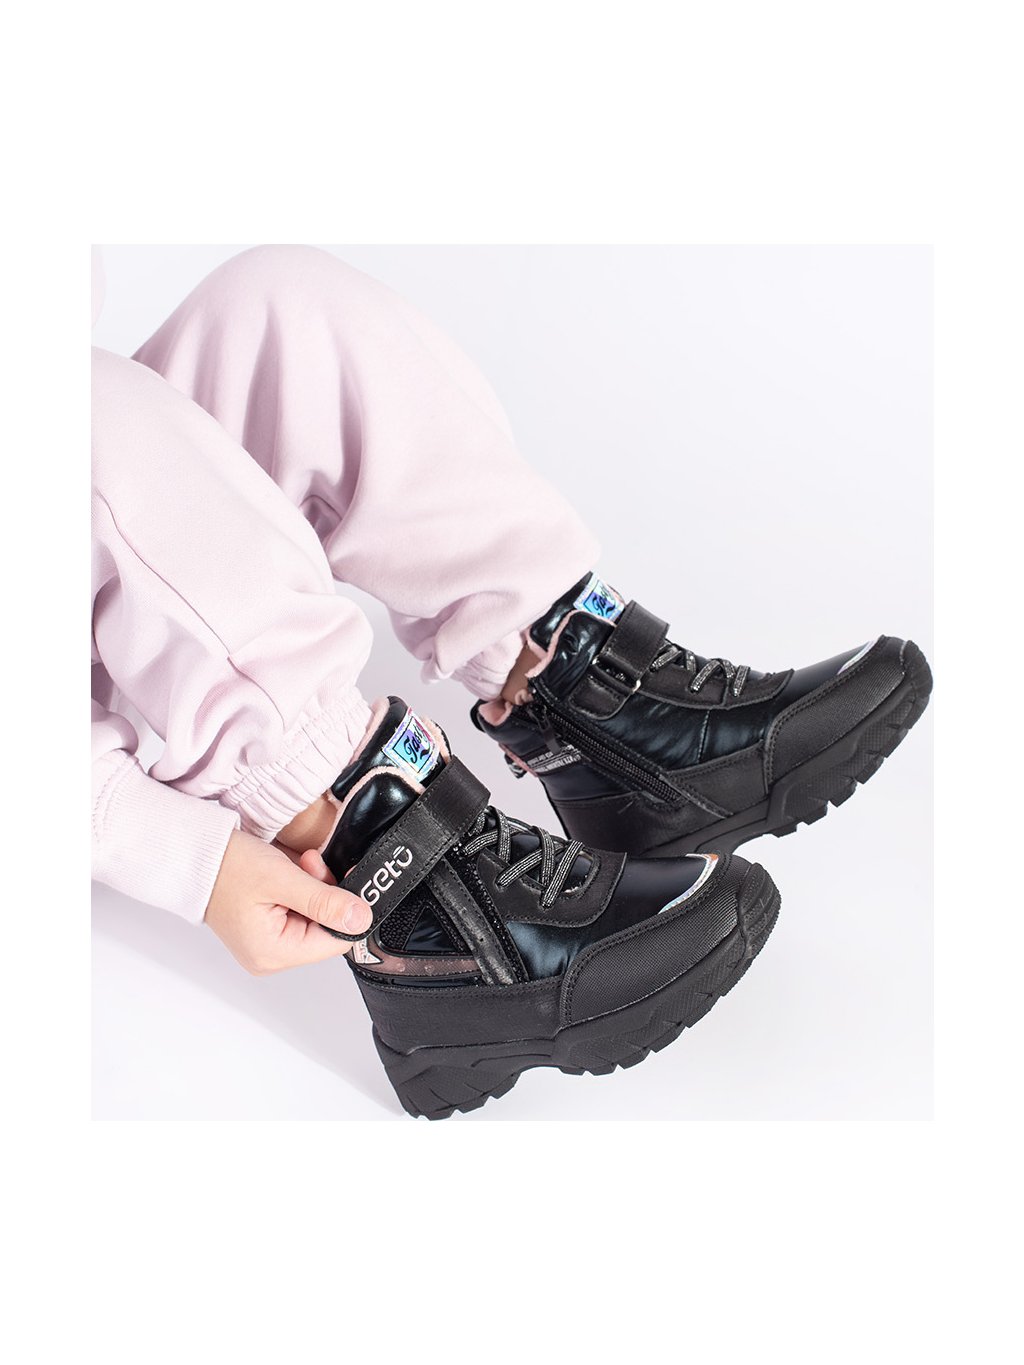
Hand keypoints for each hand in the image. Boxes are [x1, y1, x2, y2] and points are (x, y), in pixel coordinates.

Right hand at [204, 830, 370, 974]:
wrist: (195, 854)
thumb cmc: (226, 867)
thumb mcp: (282, 879)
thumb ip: (325, 902)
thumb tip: (361, 919)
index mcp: (273, 954)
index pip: (335, 941)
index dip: (342, 908)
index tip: (333, 879)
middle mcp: (269, 956)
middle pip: (326, 929)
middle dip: (325, 893)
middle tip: (309, 866)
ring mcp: (267, 943)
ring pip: (316, 917)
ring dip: (314, 887)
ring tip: (295, 866)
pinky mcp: (267, 928)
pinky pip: (300, 912)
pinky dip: (302, 890)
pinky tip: (289, 874)